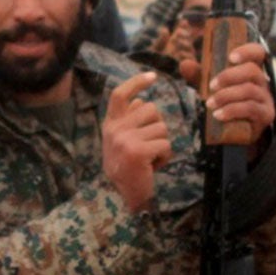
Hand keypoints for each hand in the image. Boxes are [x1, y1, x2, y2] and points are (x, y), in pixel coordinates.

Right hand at [102, 71, 172, 212]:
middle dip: (157, 126)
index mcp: (110, 124)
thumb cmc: (126, 169)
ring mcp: (125, 139)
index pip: (120, 95)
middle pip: (151, 109)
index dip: (136, 82)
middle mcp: (115, 129)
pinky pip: (165, 144)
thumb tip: (141, 99)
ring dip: (162, 143)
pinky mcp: (138, 151)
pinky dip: (165, 156)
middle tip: (149, 146)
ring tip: (151, 158)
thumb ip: (128, 121)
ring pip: (161, 127)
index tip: (152, 76)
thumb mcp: (120, 142)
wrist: (122, 197)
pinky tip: (154, 166)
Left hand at [202, 40, 275, 143]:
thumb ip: (199, 76)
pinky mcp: (265, 114)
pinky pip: (250, 108)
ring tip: (210, 104)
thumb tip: (184, 64)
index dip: (246, 51)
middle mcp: (262, 82)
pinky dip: (232, 110)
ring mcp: (265, 98)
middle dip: (229, 76)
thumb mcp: (210, 89)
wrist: (235, 133)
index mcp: (250, 70)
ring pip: (249, 90)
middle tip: (211, 85)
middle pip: (252, 71)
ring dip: (227, 95)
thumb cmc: (224, 104)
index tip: (230, 57)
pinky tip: (218, 115)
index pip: (257, 52)